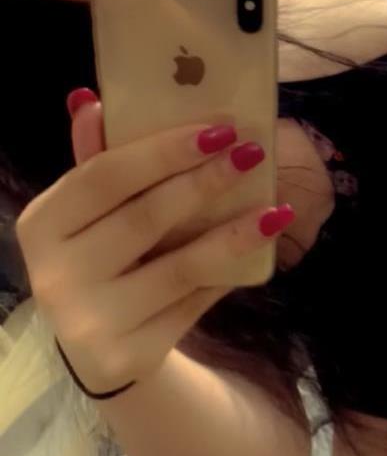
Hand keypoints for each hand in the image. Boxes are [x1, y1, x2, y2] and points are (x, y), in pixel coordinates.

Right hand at [16, 90, 292, 393]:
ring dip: (234, 234)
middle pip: (145, 217)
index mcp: (41, 225)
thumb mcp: (90, 215)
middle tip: (251, 153)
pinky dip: (227, 274)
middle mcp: (56, 274)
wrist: (98, 352)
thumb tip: (93, 101)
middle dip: (205, 181)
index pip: (104, 176)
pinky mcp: (129, 354)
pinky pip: (192, 304)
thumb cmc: (99, 261)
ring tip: (275, 209)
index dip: (162, 150)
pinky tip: (255, 250)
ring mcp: (91, 320)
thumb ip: (96, 161)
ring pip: (180, 267)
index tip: (218, 128)